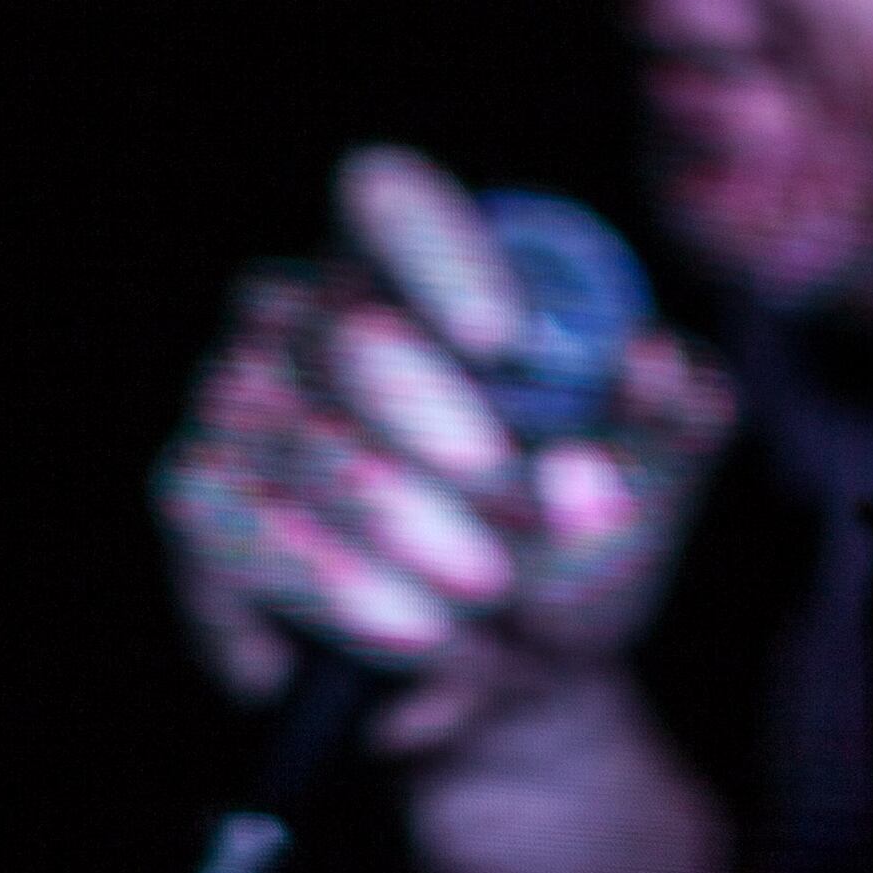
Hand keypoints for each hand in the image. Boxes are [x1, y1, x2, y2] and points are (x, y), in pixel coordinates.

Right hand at [151, 146, 735, 758]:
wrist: (518, 675)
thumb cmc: (588, 543)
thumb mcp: (658, 486)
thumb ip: (675, 418)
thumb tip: (648, 359)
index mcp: (429, 272)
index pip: (389, 198)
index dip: (434, 256)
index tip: (498, 337)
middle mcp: (313, 309)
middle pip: (352, 336)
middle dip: (452, 456)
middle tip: (513, 546)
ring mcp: (239, 393)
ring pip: (305, 445)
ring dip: (407, 547)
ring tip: (478, 603)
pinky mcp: (196, 490)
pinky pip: (233, 524)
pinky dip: (331, 592)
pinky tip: (400, 631)